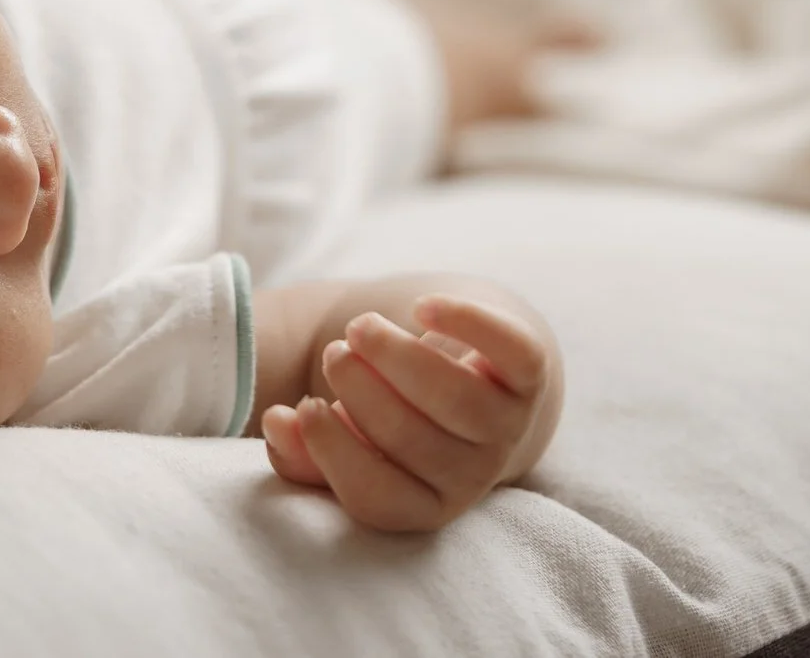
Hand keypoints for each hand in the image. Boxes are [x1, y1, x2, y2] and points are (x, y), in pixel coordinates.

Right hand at [258, 294, 557, 531]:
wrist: (480, 370)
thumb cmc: (395, 410)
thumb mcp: (348, 436)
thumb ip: (304, 446)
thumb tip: (277, 424)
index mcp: (424, 503)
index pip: (379, 498)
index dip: (335, 454)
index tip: (305, 406)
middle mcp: (471, 476)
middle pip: (413, 441)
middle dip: (362, 390)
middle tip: (336, 354)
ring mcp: (506, 426)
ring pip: (457, 398)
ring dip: (399, 356)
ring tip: (360, 328)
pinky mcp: (531, 374)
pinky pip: (514, 353)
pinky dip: (469, 324)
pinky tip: (424, 307)